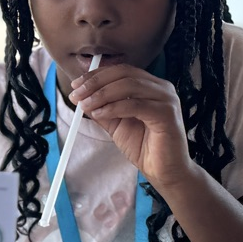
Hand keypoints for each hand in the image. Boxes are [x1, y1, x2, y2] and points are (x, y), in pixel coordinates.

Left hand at [68, 64, 192, 189]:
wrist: (163, 171)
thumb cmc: (144, 147)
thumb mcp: (116, 124)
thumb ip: (101, 109)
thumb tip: (81, 98)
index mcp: (150, 86)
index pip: (120, 70)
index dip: (96, 75)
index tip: (75, 85)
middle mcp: (161, 88)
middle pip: (124, 73)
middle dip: (96, 82)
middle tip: (76, 94)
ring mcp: (166, 99)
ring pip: (129, 85)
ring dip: (102, 94)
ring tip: (85, 105)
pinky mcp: (167, 114)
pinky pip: (136, 105)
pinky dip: (114, 107)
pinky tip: (100, 114)